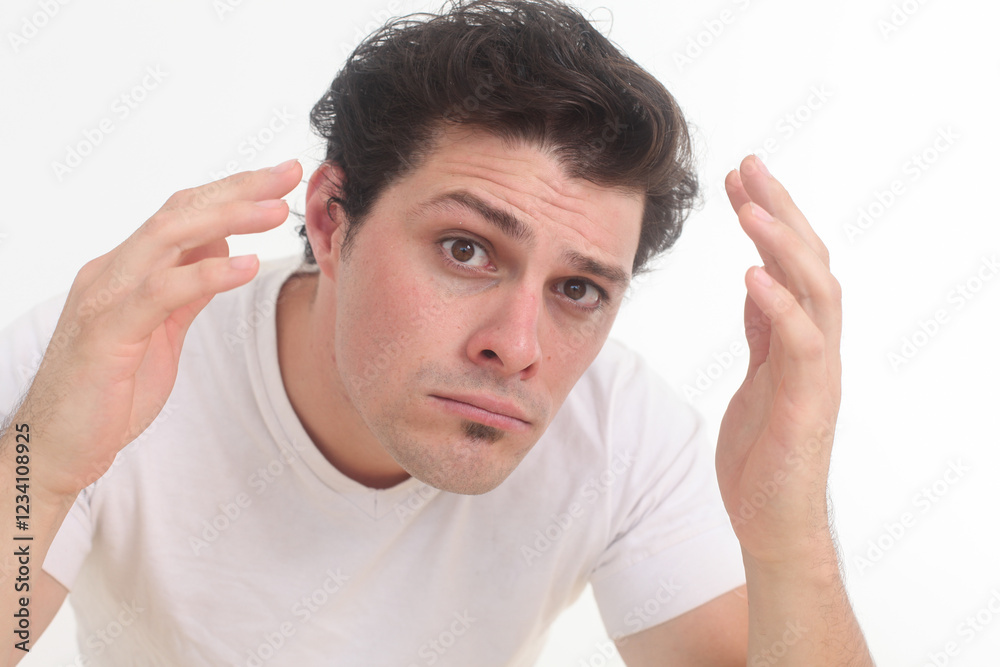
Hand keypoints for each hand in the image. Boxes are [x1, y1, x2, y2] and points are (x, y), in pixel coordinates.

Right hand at [20, 160, 302, 500]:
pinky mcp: (108, 332)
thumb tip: (221, 248)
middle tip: (288, 172)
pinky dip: (208, 274)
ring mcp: (106, 297)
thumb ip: (187, 289)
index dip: (231, 191)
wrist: (58, 447)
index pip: (181, 213)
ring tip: (276, 211)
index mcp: (126, 269)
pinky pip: (162, 291)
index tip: (279, 179)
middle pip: (179, 211)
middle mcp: (112, 271)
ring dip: (228, 218)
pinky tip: (247, 265)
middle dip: (238, 188)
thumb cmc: (109, 391)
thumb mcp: (163, 331)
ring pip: (168, 237)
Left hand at [715, 155, 842, 564]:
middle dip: (779, 210)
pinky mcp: (808, 405)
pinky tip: (751, 274)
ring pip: (815, 293)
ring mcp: (816, 375)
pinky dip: (779, 307)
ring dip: (783, 246)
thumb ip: (762, 331)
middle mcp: (815, 348)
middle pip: (809, 262)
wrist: (771, 522)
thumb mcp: (756, 377)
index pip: (790, 262)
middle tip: (749, 165)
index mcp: (798, 339)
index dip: (769, 217)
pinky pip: (801, 346)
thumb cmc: (763, 455)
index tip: (739, 178)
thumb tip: (755, 281)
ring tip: (750, 207)